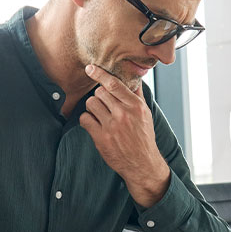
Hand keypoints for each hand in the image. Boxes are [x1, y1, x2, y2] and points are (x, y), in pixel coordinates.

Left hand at [80, 64, 169, 206]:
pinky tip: (94, 124)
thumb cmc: (143, 137)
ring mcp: (112, 126)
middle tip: (104, 105)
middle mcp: (124, 114)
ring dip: (93, 107)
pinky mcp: (101, 138)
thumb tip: (134, 77)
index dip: (100, 74)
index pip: (114, 84)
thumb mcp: (145, 114)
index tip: (90, 68)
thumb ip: (137, 95)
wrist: (142, 163)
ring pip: (91, 103)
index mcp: (135, 106)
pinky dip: (87, 120)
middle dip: (99, 96)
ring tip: (100, 115)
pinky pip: (85, 119)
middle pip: (100, 92)